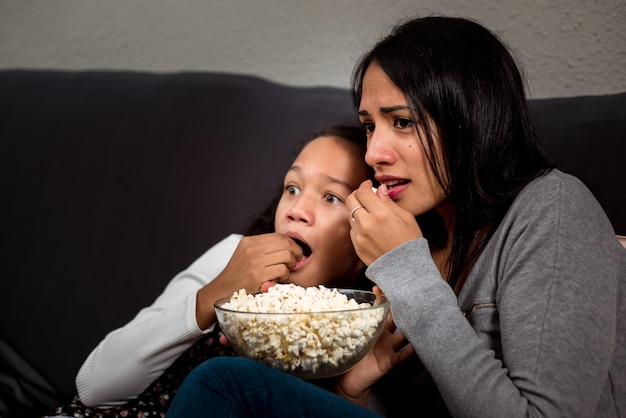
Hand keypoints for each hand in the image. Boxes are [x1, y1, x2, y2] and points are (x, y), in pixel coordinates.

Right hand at [217, 233, 302, 289]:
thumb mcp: (246, 254)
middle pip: (285, 244)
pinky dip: (285, 274)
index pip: (278, 236)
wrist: (222, 290)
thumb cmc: (238, 274)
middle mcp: (251, 249)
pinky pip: (282, 269)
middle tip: (295, 261)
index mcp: (249, 241)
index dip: (291, 244)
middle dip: (295, 253)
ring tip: (286, 270)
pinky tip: (279, 278)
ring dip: (291, 264)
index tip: (295, 252)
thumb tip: (289, 245)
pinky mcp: (257, 275)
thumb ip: (263, 248)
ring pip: (286, 255)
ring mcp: (254, 262)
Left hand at [334, 287, 414, 405]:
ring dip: (410, 329)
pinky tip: (413, 347)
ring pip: (404, 336)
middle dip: (401, 308)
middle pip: (396, 318)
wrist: (348, 380)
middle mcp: (384, 335)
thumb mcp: (346, 336)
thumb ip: (345, 322)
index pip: (382, 308)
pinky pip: (402, 356)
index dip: (382, 297)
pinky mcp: (389, 362)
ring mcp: (388, 348)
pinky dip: (408, 352)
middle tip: (407, 297)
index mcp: (374, 326)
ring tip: (415, 319)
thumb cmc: (347, 356)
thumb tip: (336, 304)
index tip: (378, 287)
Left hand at [347, 181, 421, 265]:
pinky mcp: (356, 246)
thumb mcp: (406, 218)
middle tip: (365, 195)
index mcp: (381, 214)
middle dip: (357, 194)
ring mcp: (360, 236)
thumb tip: (380, 190)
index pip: (363, 192)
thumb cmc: (410, 242)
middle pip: (351, 200)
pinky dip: (358, 224)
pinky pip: (352, 229)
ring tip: (370, 213)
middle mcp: (367, 224)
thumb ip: (389, 202)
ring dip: (358, 209)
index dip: (365, 186)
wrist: (405, 269)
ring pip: (350, 214)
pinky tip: (369, 227)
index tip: (368, 185)